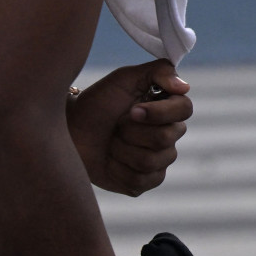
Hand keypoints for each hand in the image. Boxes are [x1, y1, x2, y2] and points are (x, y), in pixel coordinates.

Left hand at [68, 61, 191, 196]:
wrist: (70, 129)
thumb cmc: (98, 102)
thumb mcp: (124, 78)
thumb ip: (158, 72)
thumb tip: (184, 87)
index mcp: (168, 109)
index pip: (184, 109)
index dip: (159, 112)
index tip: (132, 110)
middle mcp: (169, 136)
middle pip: (165, 138)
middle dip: (132, 130)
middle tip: (116, 124)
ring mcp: (158, 162)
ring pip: (150, 161)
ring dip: (121, 149)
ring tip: (110, 141)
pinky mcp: (143, 183)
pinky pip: (139, 181)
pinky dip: (117, 169)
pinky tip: (109, 160)